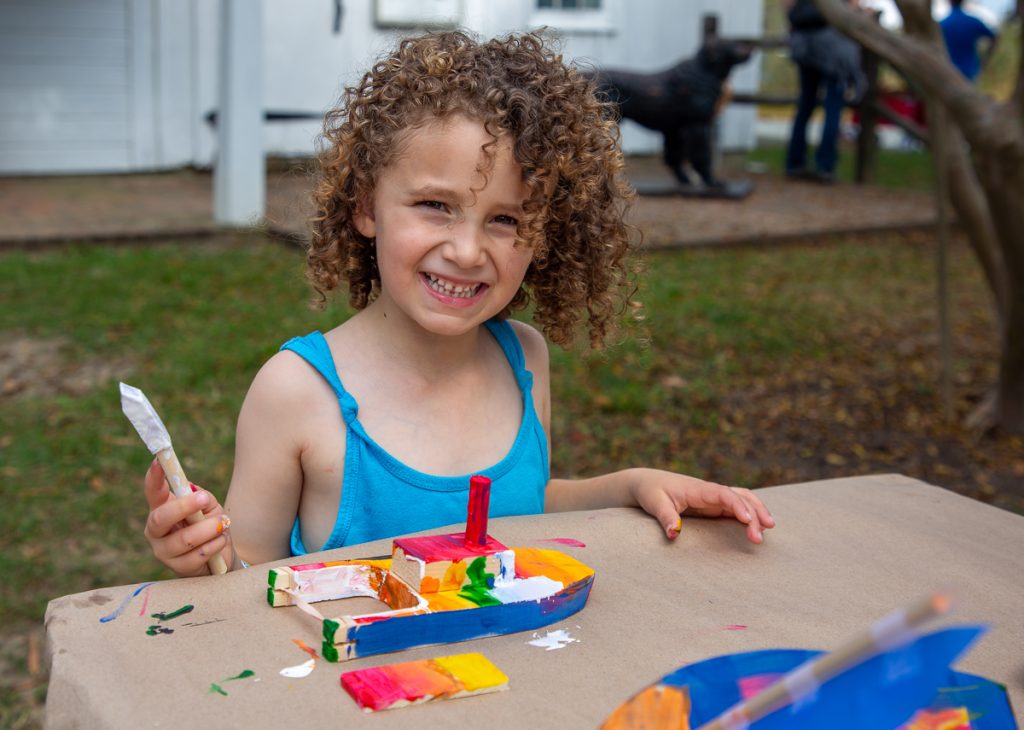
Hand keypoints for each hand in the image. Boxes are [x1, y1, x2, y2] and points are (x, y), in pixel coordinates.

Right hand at [143, 458, 231, 576]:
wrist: (221, 557)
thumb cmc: (210, 526)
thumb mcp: (209, 507)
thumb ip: (201, 498)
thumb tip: (193, 492)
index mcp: (161, 509)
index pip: (152, 492)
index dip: (154, 477)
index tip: (159, 460)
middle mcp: (156, 531)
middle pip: (161, 517)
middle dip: (184, 507)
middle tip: (205, 499)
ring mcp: (163, 551)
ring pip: (184, 539)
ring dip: (209, 529)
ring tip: (223, 523)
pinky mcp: (177, 568)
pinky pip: (197, 555)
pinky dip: (215, 544)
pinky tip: (221, 541)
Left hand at [630, 469, 774, 543]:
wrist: (646, 483)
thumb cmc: (651, 492)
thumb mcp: (655, 504)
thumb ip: (666, 517)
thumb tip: (675, 533)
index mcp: (698, 489)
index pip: (724, 494)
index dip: (738, 506)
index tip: (749, 521)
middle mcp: (709, 491)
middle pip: (739, 496)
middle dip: (753, 513)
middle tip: (760, 537)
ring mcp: (713, 497)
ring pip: (742, 498)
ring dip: (757, 510)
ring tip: (769, 527)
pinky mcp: (713, 504)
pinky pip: (736, 505)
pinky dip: (750, 511)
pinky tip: (759, 524)